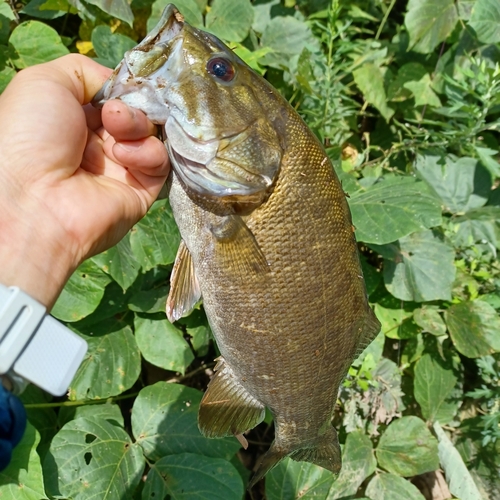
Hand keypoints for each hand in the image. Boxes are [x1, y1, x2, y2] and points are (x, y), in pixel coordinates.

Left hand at [0, 54, 169, 307]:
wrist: (34, 200)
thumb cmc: (31, 135)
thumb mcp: (45, 82)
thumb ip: (85, 72)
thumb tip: (119, 87)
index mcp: (74, 120)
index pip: (114, 97)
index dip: (123, 88)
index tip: (124, 86)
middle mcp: (98, 144)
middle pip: (136, 114)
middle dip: (130, 106)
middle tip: (114, 114)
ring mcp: (120, 169)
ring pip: (150, 135)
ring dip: (138, 126)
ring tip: (117, 132)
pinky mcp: (141, 192)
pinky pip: (159, 164)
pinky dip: (147, 153)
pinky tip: (125, 155)